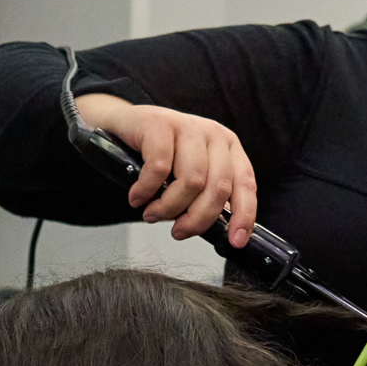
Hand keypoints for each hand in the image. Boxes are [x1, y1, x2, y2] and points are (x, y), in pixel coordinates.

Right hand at [73, 93, 258, 247]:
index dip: (244, 216)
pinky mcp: (160, 123)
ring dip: (168, 208)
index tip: (235, 242)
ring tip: (151, 214)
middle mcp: (213, 134)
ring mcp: (187, 126)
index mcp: (228, 148)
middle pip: (217, 188)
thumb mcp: (188, 175)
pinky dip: (146, 190)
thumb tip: (219, 233)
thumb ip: (206, 197)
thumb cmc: (157, 156)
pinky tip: (137, 197)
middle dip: (197, 219)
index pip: (245, 185)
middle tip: (178, 232)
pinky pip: (159, 169)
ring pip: (191, 181)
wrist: (121, 126)